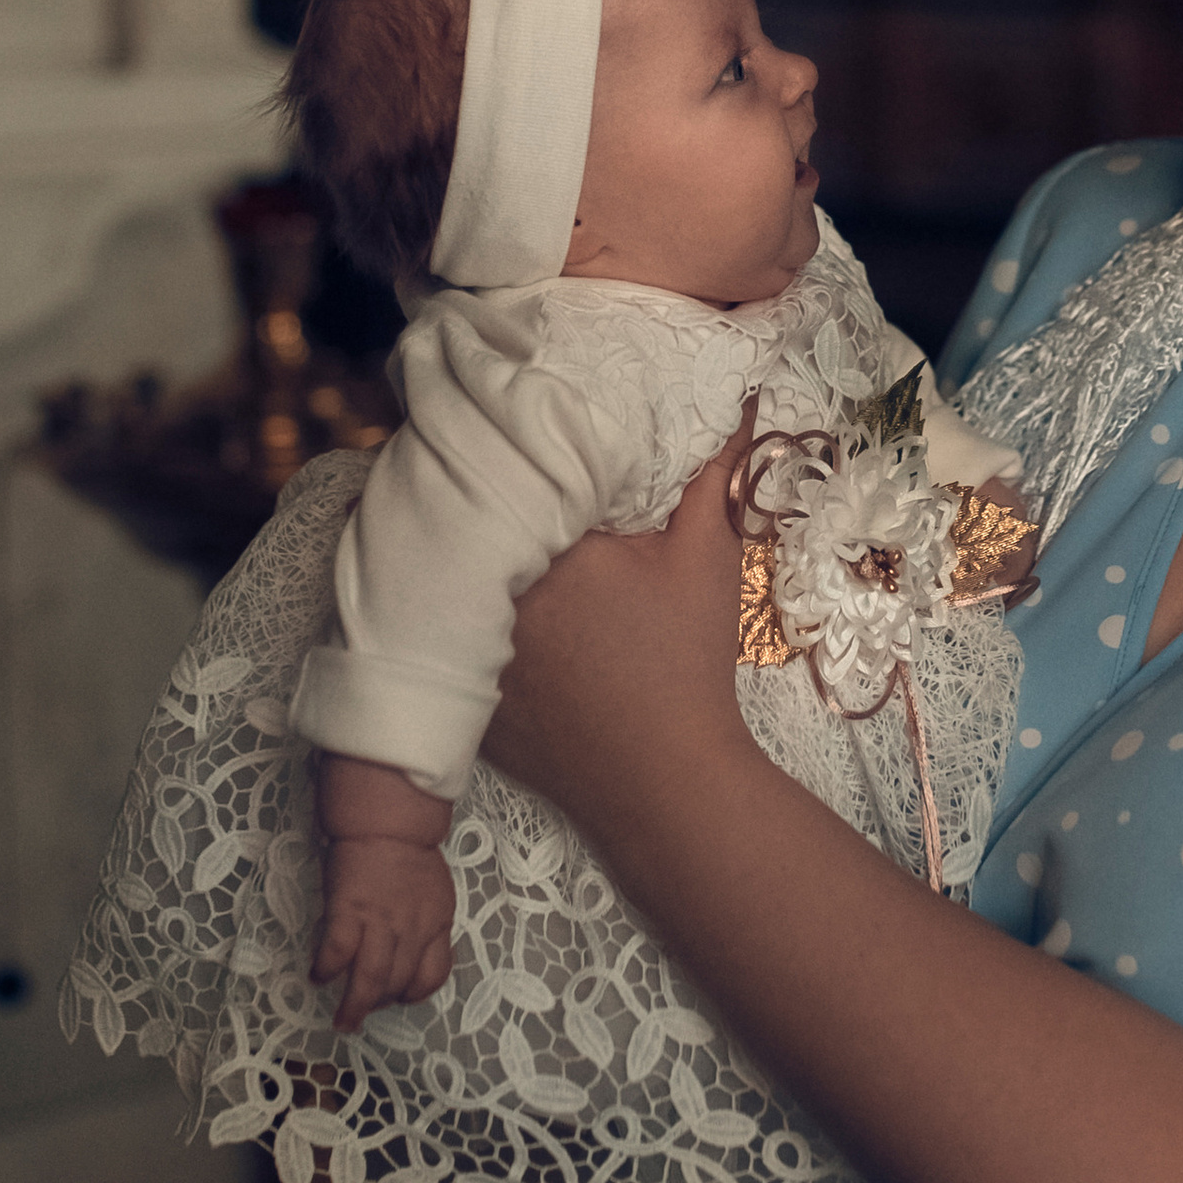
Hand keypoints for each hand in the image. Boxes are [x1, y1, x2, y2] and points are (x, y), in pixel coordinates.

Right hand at [312, 832, 457, 1030]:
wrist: (387, 822)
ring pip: (370, 978)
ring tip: (342, 1021)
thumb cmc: (409, 852)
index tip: (399, 998)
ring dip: (354, 1005)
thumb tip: (407, 949)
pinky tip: (319, 976)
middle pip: (398, 983)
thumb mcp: (434, 892)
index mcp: (437, 923)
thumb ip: (425, 922)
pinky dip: (327, 969)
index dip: (415, 994)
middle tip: (360, 1018)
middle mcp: (411, 930)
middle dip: (379, 1006)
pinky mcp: (349, 912)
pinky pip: (337, 952)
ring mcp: (380, 922)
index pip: (434, 974)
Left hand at [482, 431, 751, 850]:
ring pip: (444, 577)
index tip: (525, 428)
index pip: (508, 470)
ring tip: (484, 527)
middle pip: (464, 518)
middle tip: (502, 469)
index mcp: (539, 547)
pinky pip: (447, 636)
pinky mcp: (462, 696)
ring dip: (459, 551)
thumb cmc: (686, 664)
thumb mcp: (705, 557)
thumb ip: (712, 473)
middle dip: (478, 490)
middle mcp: (484, 596)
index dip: (512, 444)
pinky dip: (461, 618)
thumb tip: (738, 401)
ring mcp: (464, 653)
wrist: (666, 781)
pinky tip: (489, 608)